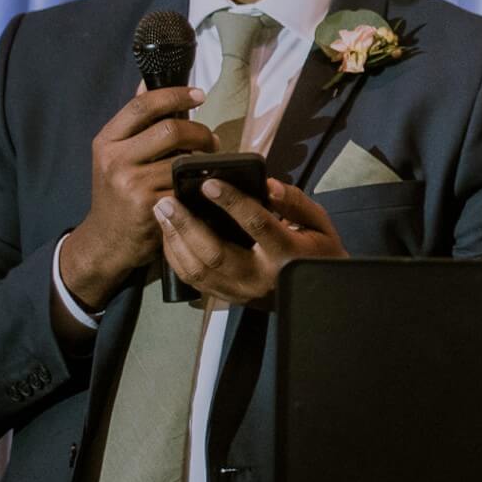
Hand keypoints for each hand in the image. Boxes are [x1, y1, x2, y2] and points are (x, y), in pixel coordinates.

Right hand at [61, 84, 218, 310]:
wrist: (106, 241)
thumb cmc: (117, 193)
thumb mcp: (116, 155)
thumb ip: (135, 124)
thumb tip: (145, 81)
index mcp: (107, 141)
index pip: (142, 106)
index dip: (175, 95)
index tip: (199, 95)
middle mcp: (114, 159)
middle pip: (170, 129)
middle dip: (200, 132)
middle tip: (212, 141)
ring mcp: (130, 184)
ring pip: (182, 159)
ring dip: (204, 160)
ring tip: (209, 164)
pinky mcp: (147, 206)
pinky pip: (185, 186)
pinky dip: (199, 184)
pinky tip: (203, 185)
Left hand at [154, 177, 348, 306]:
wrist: (319, 297)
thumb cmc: (318, 254)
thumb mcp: (319, 223)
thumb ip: (295, 203)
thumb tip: (267, 185)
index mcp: (287, 255)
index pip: (256, 225)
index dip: (232, 203)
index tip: (209, 183)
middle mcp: (260, 277)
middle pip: (214, 253)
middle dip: (186, 225)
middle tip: (167, 201)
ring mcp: (241, 292)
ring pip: (198, 270)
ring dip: (175, 241)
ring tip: (163, 213)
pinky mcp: (229, 298)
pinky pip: (194, 280)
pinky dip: (176, 258)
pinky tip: (169, 236)